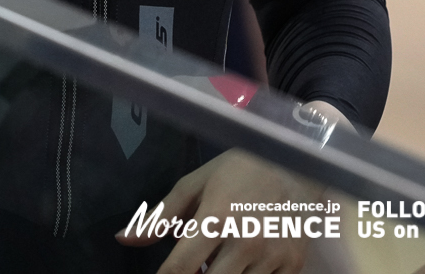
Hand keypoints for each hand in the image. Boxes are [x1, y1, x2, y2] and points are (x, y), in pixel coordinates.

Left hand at [116, 147, 329, 273]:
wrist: (301, 161)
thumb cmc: (242, 169)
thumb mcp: (198, 183)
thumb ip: (160, 216)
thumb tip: (123, 239)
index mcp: (215, 218)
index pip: (179, 269)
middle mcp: (245, 242)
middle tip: (198, 263)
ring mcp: (272, 257)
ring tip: (221, 260)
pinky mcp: (294, 265)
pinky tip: (246, 266)